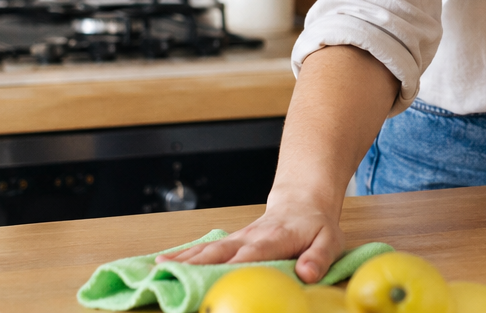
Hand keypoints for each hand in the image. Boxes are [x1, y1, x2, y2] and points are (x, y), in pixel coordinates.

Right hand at [156, 189, 342, 281]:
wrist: (304, 201)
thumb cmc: (316, 226)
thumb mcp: (330, 240)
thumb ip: (319, 258)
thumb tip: (307, 274)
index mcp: (273, 240)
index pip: (249, 255)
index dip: (231, 268)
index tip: (212, 283)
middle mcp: (249, 238)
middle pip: (219, 251)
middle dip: (193, 264)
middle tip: (167, 276)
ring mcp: (237, 238)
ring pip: (206, 249)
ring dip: (181, 259)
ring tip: (155, 269)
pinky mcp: (230, 241)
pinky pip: (205, 248)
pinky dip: (183, 256)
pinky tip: (162, 262)